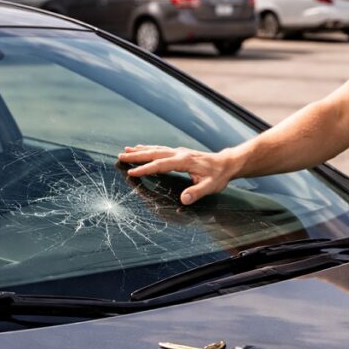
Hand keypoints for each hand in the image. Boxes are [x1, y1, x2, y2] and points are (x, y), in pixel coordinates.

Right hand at [117, 145, 234, 204]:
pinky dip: (149, 149)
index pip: (161, 165)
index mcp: (184, 161)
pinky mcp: (180, 153)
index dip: (146, 169)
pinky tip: (142, 149)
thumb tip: (183, 200)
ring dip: (141, 150)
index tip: (132, 172)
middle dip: (137, 155)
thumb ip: (196, 192)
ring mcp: (179, 152)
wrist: (227, 163)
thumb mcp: (210, 186)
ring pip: (156, 149)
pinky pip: (160, 149)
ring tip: (126, 151)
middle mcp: (180, 154)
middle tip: (121, 156)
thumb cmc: (218, 176)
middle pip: (155, 153)